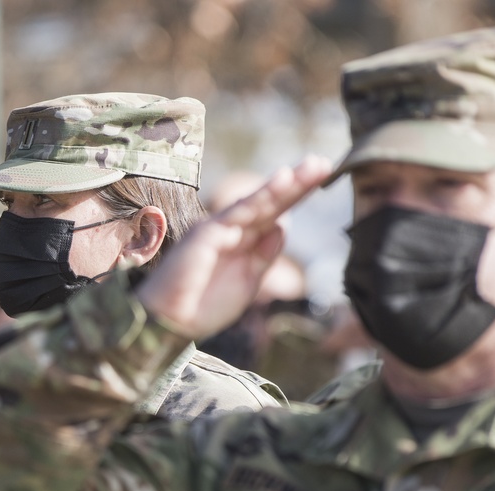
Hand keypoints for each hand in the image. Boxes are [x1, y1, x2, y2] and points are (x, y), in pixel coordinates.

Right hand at [136, 156, 332, 338]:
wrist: (170, 323)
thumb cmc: (203, 306)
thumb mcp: (247, 282)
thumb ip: (264, 255)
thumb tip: (283, 227)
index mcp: (241, 242)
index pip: (274, 214)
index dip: (296, 196)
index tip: (322, 177)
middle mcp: (230, 229)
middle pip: (270, 203)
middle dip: (297, 183)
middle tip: (324, 163)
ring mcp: (218, 229)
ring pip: (258, 202)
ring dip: (285, 184)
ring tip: (311, 167)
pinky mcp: (207, 233)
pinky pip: (239, 212)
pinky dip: (261, 197)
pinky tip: (282, 181)